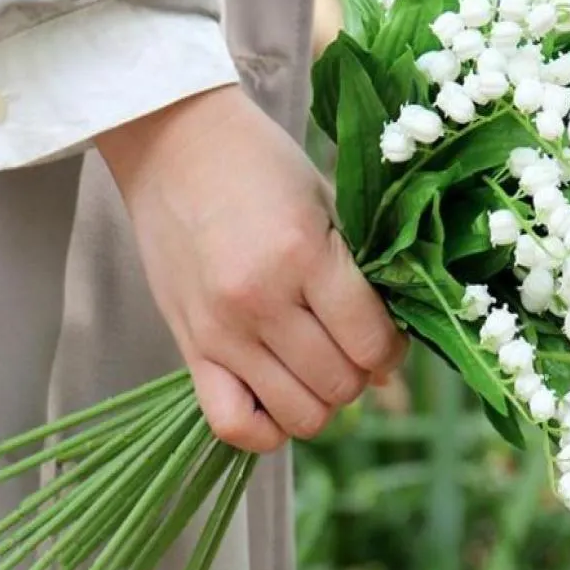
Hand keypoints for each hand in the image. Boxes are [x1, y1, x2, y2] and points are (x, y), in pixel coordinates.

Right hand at [95, 85, 405, 452]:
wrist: (175, 142)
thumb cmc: (262, 165)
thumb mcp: (328, 205)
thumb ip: (362, 277)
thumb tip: (387, 359)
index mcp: (304, 256)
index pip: (372, 343)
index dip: (393, 348)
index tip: (388, 333)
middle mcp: (260, 302)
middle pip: (339, 385)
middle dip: (362, 373)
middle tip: (353, 344)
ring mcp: (220, 331)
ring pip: (299, 415)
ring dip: (322, 400)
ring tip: (319, 365)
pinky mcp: (188, 348)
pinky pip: (233, 425)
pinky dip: (267, 428)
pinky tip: (279, 394)